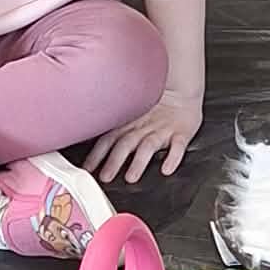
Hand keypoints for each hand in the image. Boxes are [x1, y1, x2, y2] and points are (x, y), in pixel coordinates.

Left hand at [84, 91, 202, 182]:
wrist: (182, 92)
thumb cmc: (157, 108)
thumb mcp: (133, 115)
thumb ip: (117, 131)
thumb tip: (93, 145)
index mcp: (130, 124)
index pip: (108, 139)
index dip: (96, 154)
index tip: (87, 170)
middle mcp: (144, 127)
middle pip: (126, 144)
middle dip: (114, 161)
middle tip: (105, 178)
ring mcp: (163, 130)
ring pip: (148, 146)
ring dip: (138, 162)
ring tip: (131, 177)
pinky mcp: (181, 133)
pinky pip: (178, 145)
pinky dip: (173, 158)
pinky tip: (167, 169)